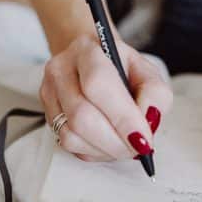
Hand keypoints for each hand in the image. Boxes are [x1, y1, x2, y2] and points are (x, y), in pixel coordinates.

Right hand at [39, 33, 172, 160]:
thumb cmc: (121, 70)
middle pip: (82, 116)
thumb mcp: (147, 74)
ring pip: (71, 135)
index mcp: (87, 50)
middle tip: (136, 149)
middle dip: (114, 142)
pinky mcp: (47, 114)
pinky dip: (91, 151)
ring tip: (121, 144)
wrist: (92, 64)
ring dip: (103, 149)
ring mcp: (49, 93)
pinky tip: (105, 142)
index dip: (122, 118)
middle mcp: (61, 69)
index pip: (98, 85)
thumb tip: (147, 122)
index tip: (143, 140)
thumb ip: (155, 95)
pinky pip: (66, 144)